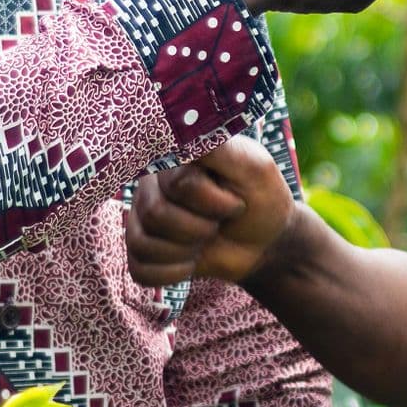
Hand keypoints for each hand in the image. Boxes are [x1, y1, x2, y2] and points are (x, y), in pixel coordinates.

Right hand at [129, 135, 297, 288]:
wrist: (265, 242)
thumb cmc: (261, 199)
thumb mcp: (252, 168)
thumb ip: (217, 147)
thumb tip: (179, 133)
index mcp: (174, 155)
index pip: (176, 183)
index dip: (212, 202)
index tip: (236, 201)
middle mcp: (150, 182)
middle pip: (156, 213)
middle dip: (201, 228)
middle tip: (220, 222)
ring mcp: (141, 216)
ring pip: (144, 243)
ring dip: (187, 251)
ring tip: (206, 238)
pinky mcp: (140, 250)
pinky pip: (140, 270)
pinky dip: (174, 273)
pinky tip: (192, 260)